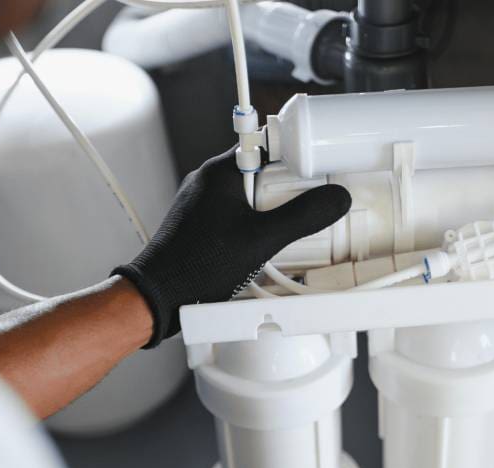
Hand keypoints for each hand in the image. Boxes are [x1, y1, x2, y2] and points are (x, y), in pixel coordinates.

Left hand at [112, 149, 350, 346]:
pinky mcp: (201, 224)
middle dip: (289, 190)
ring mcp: (202, 203)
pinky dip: (254, 226)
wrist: (159, 296)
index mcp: (221, 172)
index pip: (268, 144)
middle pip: (263, 172)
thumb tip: (335, 198)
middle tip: (309, 207)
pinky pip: (236, 215)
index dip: (297, 154)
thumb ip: (303, 217)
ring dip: (272, 211)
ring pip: (250, 196)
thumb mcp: (262, 240)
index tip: (320, 166)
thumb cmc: (197, 265)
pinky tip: (264, 248)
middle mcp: (209, 181)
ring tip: (288, 233)